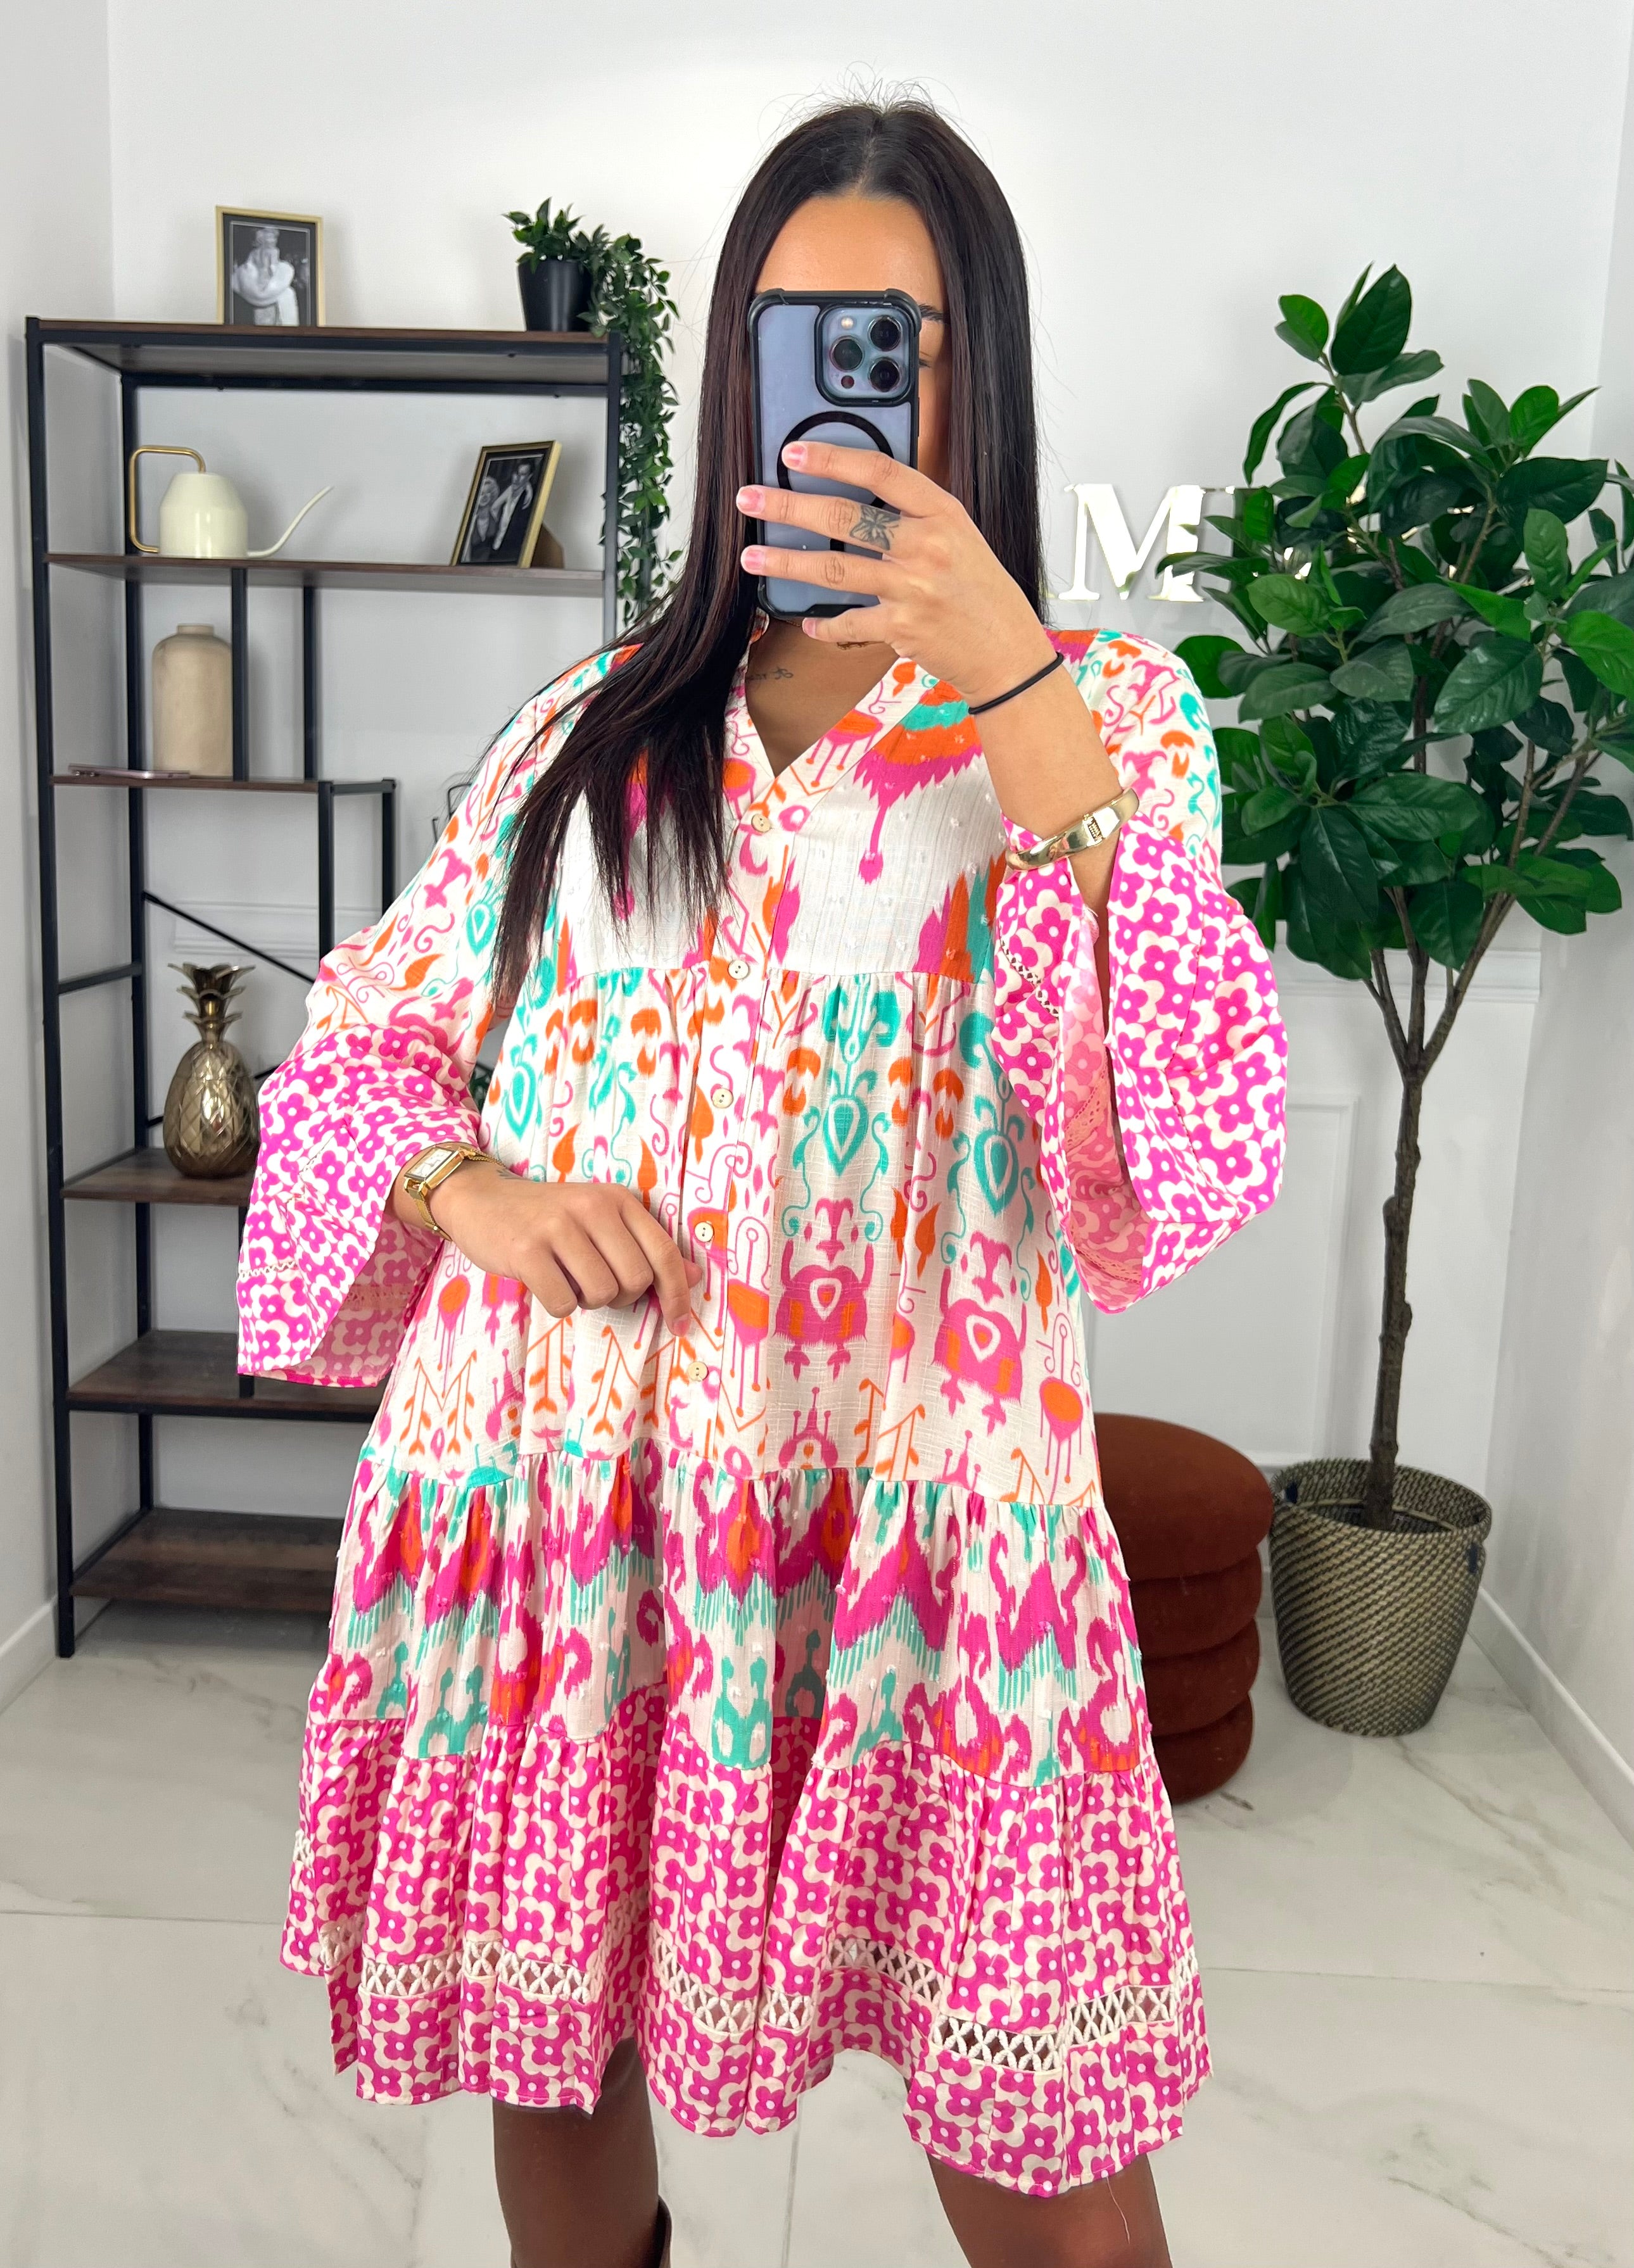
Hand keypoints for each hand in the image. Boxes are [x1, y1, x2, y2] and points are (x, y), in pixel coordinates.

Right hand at [399, 1162, 702, 1330]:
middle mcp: (591, 1208)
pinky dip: (557, 1304)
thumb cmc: (549, 1217)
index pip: (662, 1253)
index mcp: (617, 1199)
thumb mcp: (601, 1221)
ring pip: (600, 1294)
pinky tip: (544, 1282)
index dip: (677, 1293)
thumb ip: (645, 1246)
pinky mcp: (526, 1251)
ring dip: (585, 1300)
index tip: (679, 1323)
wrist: (482, 1200)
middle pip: (634, 1280)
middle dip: (620, 1296)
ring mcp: (557, 1228)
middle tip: (595, 1284)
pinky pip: (562, 1303)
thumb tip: (694, 1276)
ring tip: (567, 1278)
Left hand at [737, 442, 1054, 703]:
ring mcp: (913, 587)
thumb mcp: (959, 538)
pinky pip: (848, 622)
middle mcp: (927, 545)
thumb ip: (915, 517)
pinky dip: (824, 625)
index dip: (831, 457)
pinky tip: (806, 622)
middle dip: (789, 505)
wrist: (1006, 650)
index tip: (792, 452)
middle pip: (844, 516)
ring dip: (786, 562)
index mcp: (942, 512)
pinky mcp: (902, 627)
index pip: (880, 470)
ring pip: (834, 568)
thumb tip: (856, 498)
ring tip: (752, 557)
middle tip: (750, 499)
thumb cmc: (980, 591)